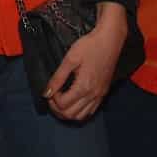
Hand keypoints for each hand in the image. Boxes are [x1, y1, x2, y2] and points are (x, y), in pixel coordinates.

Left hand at [44, 3, 127, 121]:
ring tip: (61, 101)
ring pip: (81, 116)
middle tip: (52, 96)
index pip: (63, 104)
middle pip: (70, 114)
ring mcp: (99, 95)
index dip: (52, 99)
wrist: (110, 40)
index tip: (50, 89)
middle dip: (57, 108)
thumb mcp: (70, 59)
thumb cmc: (90, 46)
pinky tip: (73, 101)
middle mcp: (93, 94)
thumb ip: (57, 78)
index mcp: (84, 86)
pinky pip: (90, 111)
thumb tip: (46, 92)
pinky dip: (79, 111)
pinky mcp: (103, 92)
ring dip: (68, 112)